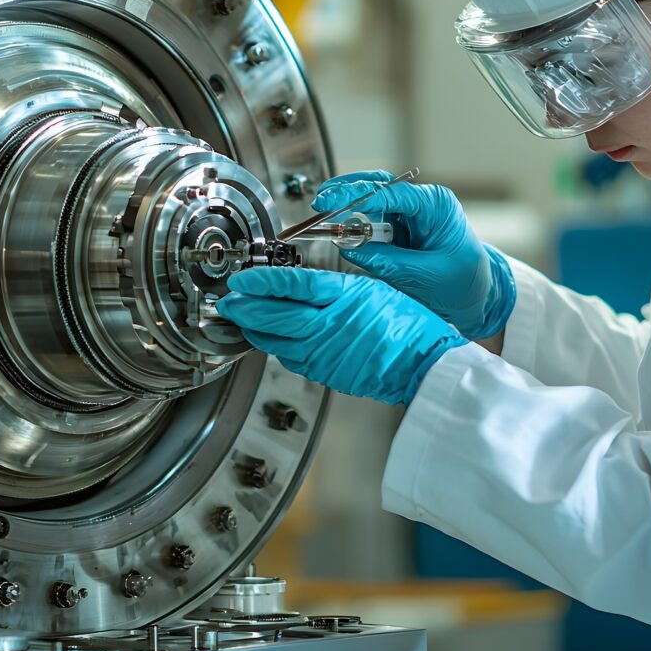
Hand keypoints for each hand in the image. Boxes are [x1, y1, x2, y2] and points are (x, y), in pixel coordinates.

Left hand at [218, 267, 466, 405]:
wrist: (422, 363)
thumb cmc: (405, 324)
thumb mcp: (370, 289)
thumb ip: (331, 288)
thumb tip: (294, 286)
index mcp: (342, 297)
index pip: (291, 283)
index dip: (260, 280)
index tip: (242, 277)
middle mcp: (327, 325)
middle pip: (273, 314)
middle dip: (244, 306)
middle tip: (227, 300)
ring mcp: (323, 353)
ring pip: (274, 340)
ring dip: (253, 328)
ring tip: (242, 318)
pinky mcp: (323, 373)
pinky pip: (289, 358)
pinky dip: (275, 346)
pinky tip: (271, 339)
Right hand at [312, 171, 514, 339]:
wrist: (479, 294)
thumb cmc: (465, 282)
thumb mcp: (425, 275)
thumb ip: (387, 261)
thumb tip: (351, 249)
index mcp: (435, 206)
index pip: (390, 192)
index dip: (356, 195)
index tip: (330, 202)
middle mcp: (422, 203)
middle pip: (377, 185)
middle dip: (347, 191)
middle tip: (321, 202)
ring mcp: (411, 213)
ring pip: (372, 199)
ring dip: (348, 207)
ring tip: (326, 217)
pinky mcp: (401, 227)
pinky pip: (373, 219)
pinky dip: (355, 223)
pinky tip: (340, 229)